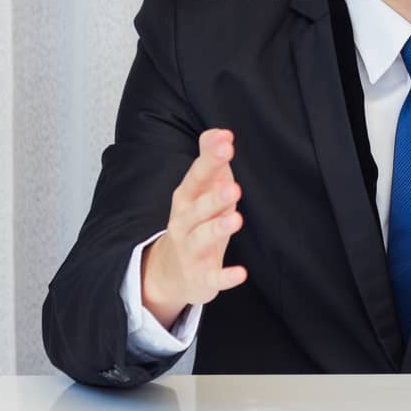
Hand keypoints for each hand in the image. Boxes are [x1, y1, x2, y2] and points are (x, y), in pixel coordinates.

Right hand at [140, 128, 248, 327]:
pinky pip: (213, 278)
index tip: (226, 141)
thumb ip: (210, 161)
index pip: (196, 177)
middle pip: (197, 210)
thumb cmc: (195, 222)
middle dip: (214, 198)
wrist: (170, 272)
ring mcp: (192, 251)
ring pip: (203, 239)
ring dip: (218, 229)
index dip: (210, 160)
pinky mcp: (202, 277)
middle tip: (234, 187)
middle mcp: (185, 224)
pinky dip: (225, 276)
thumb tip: (220, 132)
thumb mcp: (200, 192)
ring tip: (236, 219)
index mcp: (186, 199)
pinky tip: (241, 273)